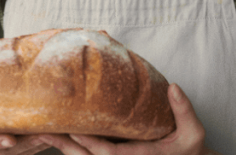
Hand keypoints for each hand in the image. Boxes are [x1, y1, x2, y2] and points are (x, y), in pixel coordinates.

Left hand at [36, 84, 219, 154]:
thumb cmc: (190, 149)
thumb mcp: (193, 133)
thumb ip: (184, 111)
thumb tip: (174, 87)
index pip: (110, 154)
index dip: (91, 144)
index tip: (74, 130)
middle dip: (68, 146)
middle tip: (46, 131)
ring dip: (65, 146)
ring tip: (42, 133)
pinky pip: (92, 154)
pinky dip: (75, 146)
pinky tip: (59, 134)